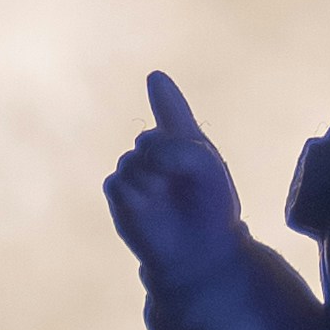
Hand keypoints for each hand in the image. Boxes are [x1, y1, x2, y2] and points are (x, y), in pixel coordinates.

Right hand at [105, 68, 243, 282]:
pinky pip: (119, 182)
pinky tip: (151, 205)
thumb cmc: (210, 206)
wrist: (202, 250)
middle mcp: (157, 156)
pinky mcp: (121, 197)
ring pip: (133, 160)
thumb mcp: (205, 166)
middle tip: (185, 182)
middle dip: (167, 155)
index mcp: (183, 144)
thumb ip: (178, 143)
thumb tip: (144, 145)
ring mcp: (136, 175)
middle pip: (150, 139)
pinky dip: (137, 192)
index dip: (164, 96)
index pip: (170, 113)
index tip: (156, 78)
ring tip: (169, 198)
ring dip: (154, 178)